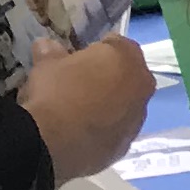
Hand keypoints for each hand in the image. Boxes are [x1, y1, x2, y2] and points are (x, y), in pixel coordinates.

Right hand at [18, 35, 152, 181]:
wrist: (52, 143)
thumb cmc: (55, 92)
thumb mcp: (46, 65)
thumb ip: (51, 52)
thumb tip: (47, 45)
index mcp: (128, 59)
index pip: (118, 45)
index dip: (97, 48)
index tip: (79, 56)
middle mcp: (142, 87)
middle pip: (126, 76)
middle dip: (106, 77)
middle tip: (78, 83)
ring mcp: (137, 119)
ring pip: (124, 105)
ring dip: (107, 105)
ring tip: (77, 111)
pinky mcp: (125, 145)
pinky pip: (114, 131)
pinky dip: (102, 129)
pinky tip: (79, 132)